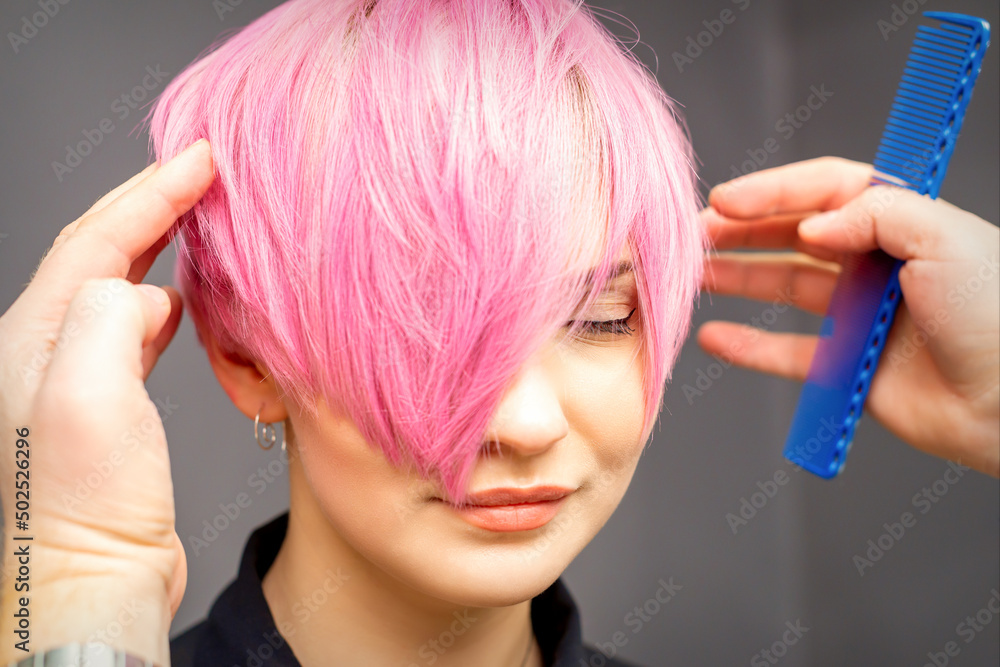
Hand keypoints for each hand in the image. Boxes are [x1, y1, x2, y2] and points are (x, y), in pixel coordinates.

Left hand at [0, 139, 214, 663]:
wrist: (91, 581)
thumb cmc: (85, 506)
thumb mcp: (86, 396)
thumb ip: (108, 318)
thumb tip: (148, 297)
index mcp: (33, 337)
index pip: (94, 238)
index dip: (151, 192)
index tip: (201, 157)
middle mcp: (43, 350)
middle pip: (95, 250)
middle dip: (149, 202)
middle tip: (201, 168)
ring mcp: (71, 378)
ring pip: (113, 284)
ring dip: (155, 243)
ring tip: (194, 216)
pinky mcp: (103, 407)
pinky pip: (129, 327)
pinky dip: (159, 296)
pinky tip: (180, 300)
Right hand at [699, 156, 998, 477]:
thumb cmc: (996, 313)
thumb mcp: (943, 235)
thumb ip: (873, 214)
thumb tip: (813, 225)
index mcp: (902, 222)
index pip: (825, 191)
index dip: (772, 191)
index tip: (725, 200)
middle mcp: (876, 263)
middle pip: (794, 235)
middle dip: (742, 232)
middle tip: (696, 236)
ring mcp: (860, 315)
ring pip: (784, 287)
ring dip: (738, 279)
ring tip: (695, 277)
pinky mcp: (850, 366)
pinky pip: (788, 352)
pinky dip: (749, 346)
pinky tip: (715, 337)